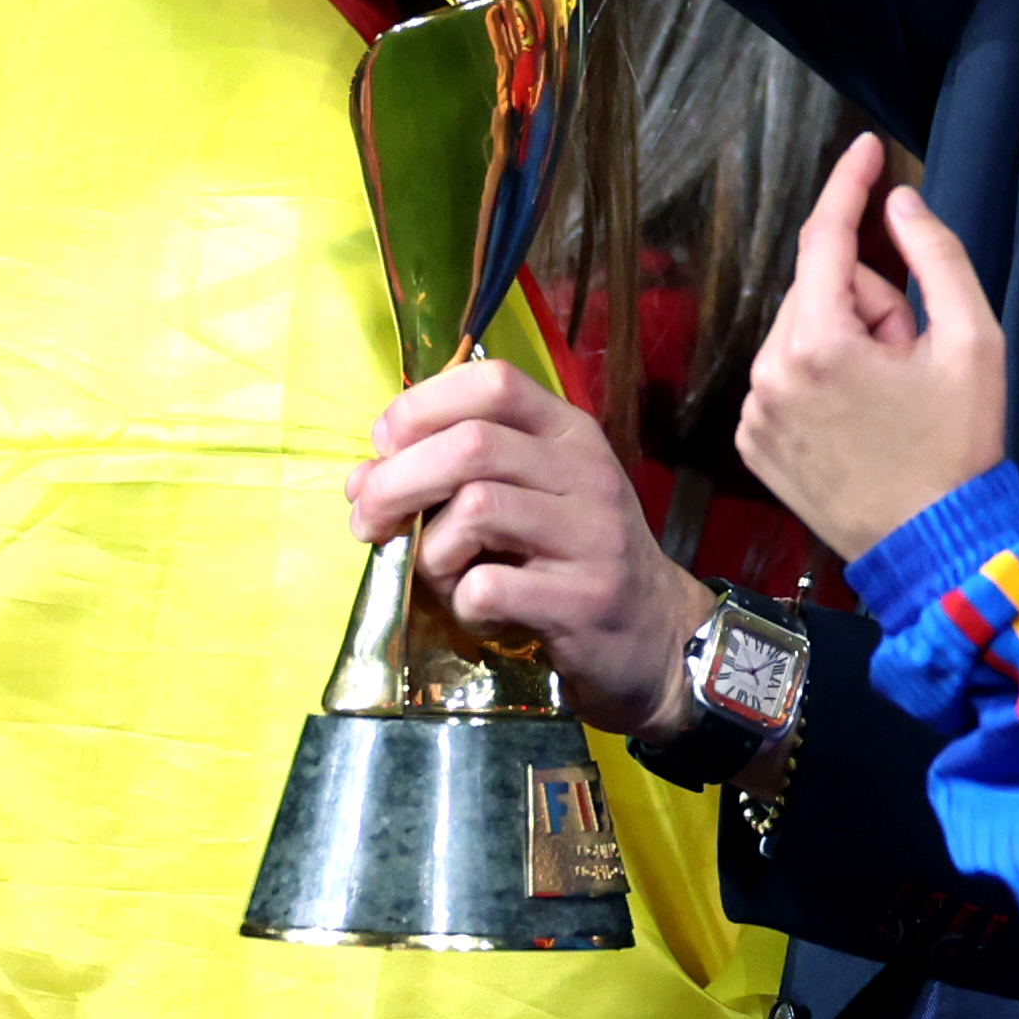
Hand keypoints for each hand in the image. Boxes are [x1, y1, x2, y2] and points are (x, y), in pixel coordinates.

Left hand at [342, 359, 706, 729]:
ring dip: (430, 548)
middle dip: (397, 481)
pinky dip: (462, 602)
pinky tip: (477, 611)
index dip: (422, 406)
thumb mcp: (527, 499)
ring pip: (475, 509)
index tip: (385, 446)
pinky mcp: (584, 599)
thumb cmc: (573, 559)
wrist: (655, 636)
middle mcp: (585, 472)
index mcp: (569, 433)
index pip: (493, 381)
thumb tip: (362, 479)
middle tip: (369, 521)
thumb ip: (452, 477)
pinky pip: (489, 586)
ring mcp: (591, 534)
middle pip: (470, 444)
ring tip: (437, 574)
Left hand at [738, 135, 1017, 563]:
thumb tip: (899, 203)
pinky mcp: (754, 443)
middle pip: (819, 289)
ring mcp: (755, 413)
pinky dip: (820, 377)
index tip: (866, 148)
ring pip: (801, 332)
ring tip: (891, 393)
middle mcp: (770, 373)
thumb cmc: (960, 446)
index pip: (824, 237)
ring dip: (845, 340)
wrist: (936, 548)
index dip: (849, 184)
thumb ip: (935, 256)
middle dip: (869, 300)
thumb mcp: (973, 341)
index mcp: (820, 342)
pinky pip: (785, 376)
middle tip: (914, 350)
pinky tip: (860, 416)